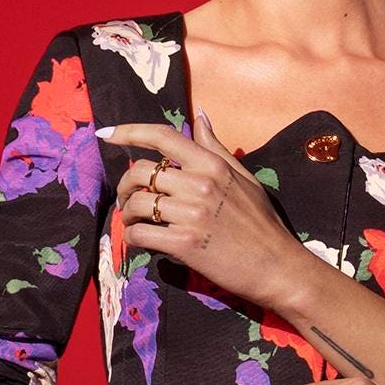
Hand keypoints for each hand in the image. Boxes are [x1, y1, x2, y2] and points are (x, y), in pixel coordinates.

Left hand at [99, 112, 307, 312]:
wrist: (277, 266)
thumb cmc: (263, 223)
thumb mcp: (244, 178)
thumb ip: (216, 148)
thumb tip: (200, 117)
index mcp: (213, 165)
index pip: (162, 137)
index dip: (129, 132)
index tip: (107, 134)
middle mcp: (200, 184)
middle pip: (140, 172)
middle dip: (125, 185)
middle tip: (130, 200)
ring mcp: (191, 214)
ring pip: (136, 204)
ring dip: (128, 215)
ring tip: (137, 223)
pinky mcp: (184, 243)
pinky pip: (139, 235)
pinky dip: (133, 238)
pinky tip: (143, 241)